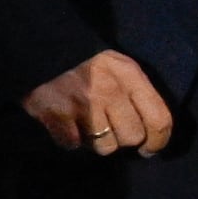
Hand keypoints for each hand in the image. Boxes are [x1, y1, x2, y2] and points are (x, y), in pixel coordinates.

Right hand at [20, 49, 175, 158]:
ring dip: (95, 142)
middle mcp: (111, 89)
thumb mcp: (118, 67)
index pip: (159, 119)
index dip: (157, 141)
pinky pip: (73, 144)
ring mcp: (84, 102)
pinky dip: (69, 139)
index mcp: (130, 75)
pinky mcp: (57, 113)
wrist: (38, 48)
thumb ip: (136, 93)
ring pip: (105, 147)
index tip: (147, 150)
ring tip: (84, 126)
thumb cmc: (84, 63)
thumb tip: (150, 134)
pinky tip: (64, 125)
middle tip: (108, 131)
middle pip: (132, 137)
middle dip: (121, 140)